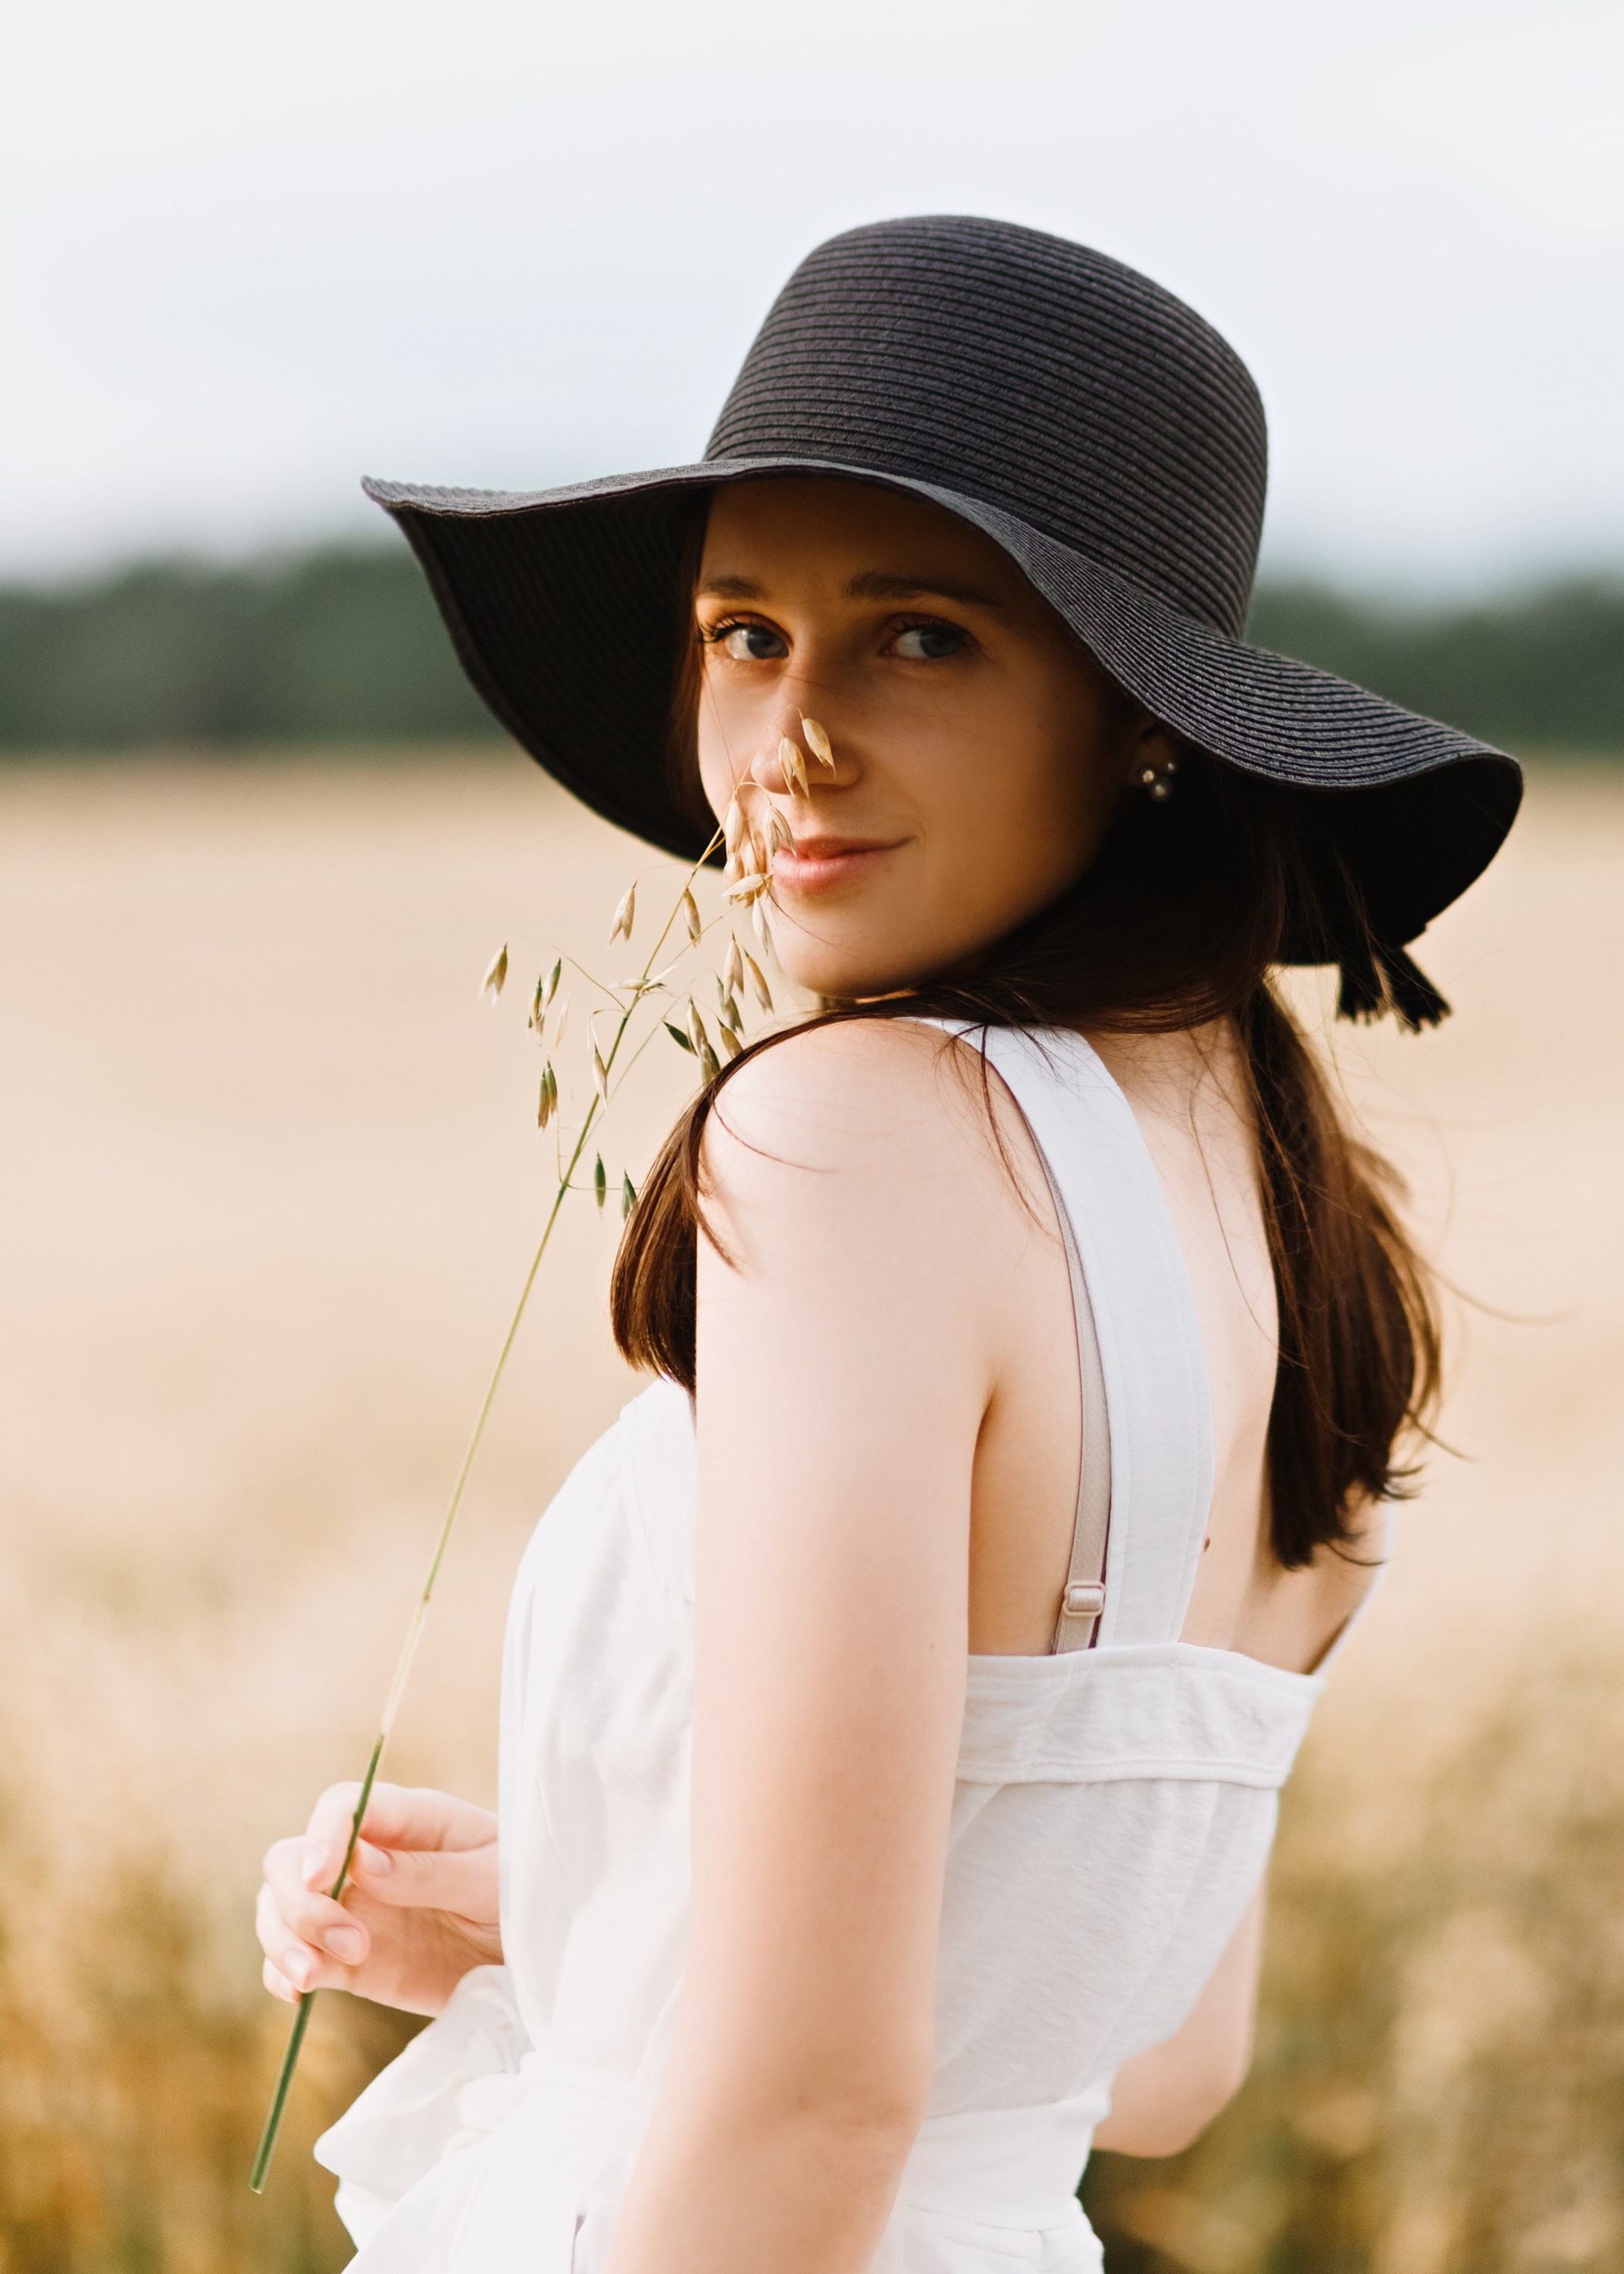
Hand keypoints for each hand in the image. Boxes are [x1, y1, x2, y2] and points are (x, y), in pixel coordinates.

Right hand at [257, 1781, 501, 2016]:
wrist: (533, 1955)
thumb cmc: (523, 1895)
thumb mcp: (491, 1879)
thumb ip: (430, 1871)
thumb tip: (362, 1861)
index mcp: (409, 1821)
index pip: (342, 1808)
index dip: (321, 1836)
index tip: (319, 1876)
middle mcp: (367, 1860)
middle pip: (291, 1858)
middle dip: (299, 1899)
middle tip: (349, 1943)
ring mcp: (353, 1910)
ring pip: (280, 1907)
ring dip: (283, 1938)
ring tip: (314, 1976)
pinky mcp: (348, 1961)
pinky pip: (293, 1960)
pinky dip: (281, 1974)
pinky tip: (299, 1993)